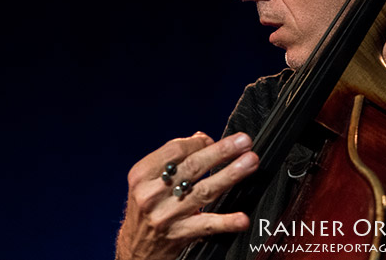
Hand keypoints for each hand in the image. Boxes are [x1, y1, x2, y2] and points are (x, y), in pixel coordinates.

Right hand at [115, 131, 258, 259]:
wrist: (136, 249)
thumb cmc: (147, 208)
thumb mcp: (148, 181)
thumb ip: (172, 158)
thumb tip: (202, 138)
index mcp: (142, 175)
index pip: (175, 150)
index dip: (199, 143)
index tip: (215, 140)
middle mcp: (151, 194)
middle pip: (192, 167)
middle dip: (222, 152)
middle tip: (244, 142)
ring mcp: (166, 216)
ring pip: (204, 191)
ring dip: (230, 175)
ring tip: (250, 162)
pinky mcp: (180, 235)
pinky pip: (208, 225)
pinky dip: (227, 222)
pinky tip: (242, 218)